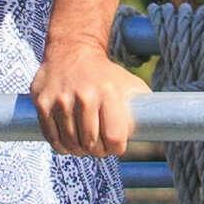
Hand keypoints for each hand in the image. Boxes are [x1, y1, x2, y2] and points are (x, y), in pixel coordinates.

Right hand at [33, 42, 139, 160]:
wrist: (72, 50)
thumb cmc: (106, 74)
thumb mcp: (130, 84)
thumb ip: (144, 107)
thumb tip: (161, 128)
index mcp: (108, 93)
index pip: (114, 138)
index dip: (116, 149)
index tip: (115, 147)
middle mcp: (84, 96)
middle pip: (92, 145)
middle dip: (97, 152)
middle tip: (99, 149)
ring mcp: (60, 100)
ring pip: (71, 144)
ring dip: (79, 150)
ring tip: (84, 147)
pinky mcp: (42, 103)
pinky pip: (52, 138)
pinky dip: (61, 146)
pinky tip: (68, 143)